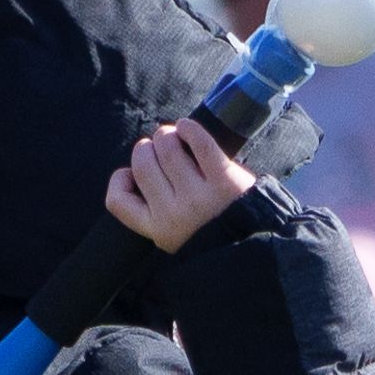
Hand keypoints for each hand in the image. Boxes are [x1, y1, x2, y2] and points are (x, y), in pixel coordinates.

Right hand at [99, 117, 250, 254]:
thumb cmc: (212, 232)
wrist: (256, 246)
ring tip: (174, 135)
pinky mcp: (224, 179)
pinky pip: (199, 142)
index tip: (131, 174)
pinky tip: (187, 127)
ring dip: (166, 134)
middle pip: (142, 164)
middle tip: (157, 145)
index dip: (120, 180)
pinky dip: (189, 128)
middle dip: (146, 147)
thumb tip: (142, 165)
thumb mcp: (175, 235)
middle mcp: (173, 213)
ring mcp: (198, 196)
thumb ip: (156, 209)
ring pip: (167, 148)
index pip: (117, 200)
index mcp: (157, 229)